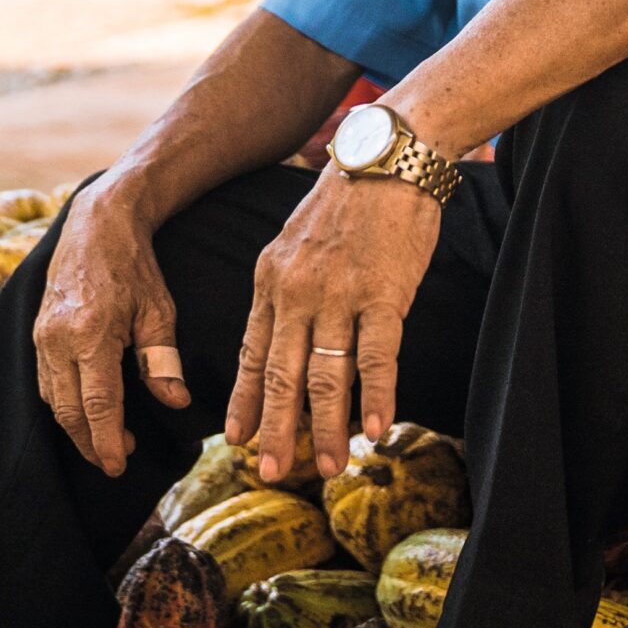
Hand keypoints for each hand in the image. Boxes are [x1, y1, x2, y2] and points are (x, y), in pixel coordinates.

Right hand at [33, 167, 189, 478]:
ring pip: (53, 400)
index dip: (107, 441)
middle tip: (117, 462)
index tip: (120, 466)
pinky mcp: (36, 333)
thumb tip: (176, 402)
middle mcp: (58, 338)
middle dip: (90, 444)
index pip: (97, 404)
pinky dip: (64, 404)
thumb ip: (163, 359)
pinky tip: (87, 411)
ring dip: (77, 427)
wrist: (96, 224)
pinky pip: (46, 381)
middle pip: (69, 411)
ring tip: (108, 441)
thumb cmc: (134, 266)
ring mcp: (42, 336)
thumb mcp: (159, 309)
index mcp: (92, 333)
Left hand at [226, 169, 440, 482]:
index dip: (245, 401)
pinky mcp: (385, 293)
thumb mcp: (295, 241)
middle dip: (275, 430)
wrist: (388, 155)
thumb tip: (281, 337)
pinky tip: (376, 429)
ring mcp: (340, 294)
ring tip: (327, 467)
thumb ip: (285, 288)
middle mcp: (296, 292)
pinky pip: (377, 356)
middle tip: (271, 472)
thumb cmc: (347, 201)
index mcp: (270, 279)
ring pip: (326, 376)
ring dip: (325, 428)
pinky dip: (376, 396)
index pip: (250, 353)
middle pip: (280, 375)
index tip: (238, 440)